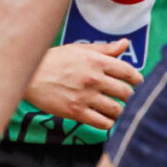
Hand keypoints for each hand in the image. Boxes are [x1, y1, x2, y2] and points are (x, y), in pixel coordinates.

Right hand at [24, 40, 142, 129]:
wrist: (29, 75)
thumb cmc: (54, 60)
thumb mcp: (79, 49)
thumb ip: (105, 49)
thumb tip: (125, 44)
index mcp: (97, 61)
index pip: (129, 72)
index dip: (137, 80)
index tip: (136, 83)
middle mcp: (94, 79)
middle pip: (126, 93)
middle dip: (128, 96)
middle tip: (123, 97)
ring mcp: (85, 97)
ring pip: (117, 110)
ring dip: (118, 111)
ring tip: (114, 109)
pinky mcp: (76, 112)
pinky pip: (103, 123)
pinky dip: (107, 123)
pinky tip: (104, 118)